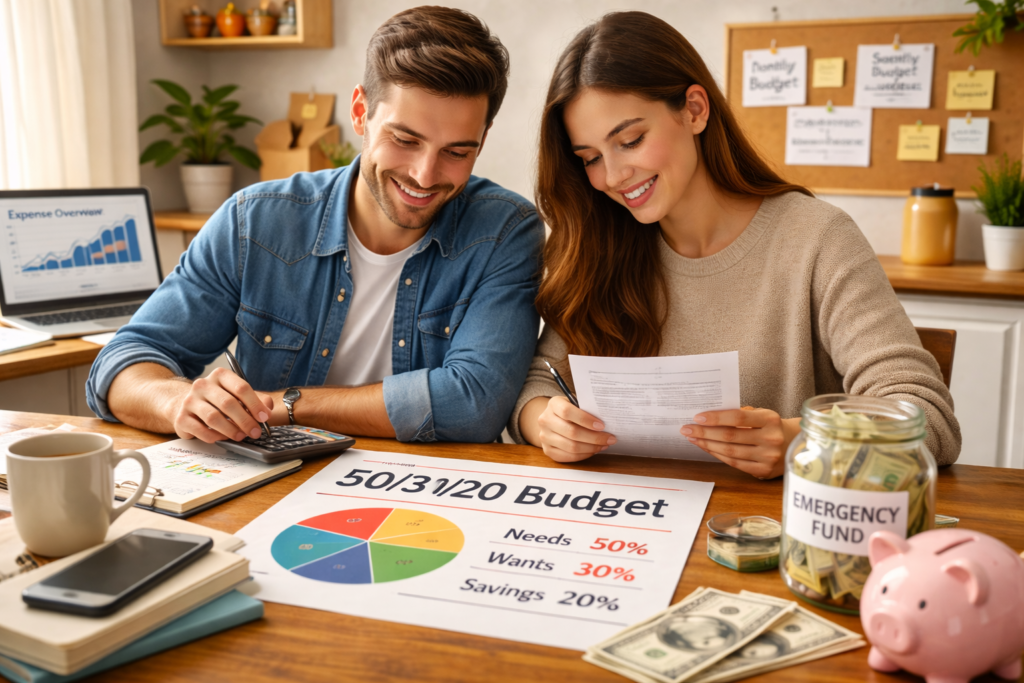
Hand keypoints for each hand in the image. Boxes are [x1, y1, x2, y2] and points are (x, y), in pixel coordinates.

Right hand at [173, 367, 274, 442]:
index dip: (255, 404)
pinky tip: (222, 438)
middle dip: (245, 420)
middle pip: (228, 403)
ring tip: (241, 436)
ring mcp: (189, 400)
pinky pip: (201, 430)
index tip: (264, 417)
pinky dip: (214, 436)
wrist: (184, 405)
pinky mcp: (181, 418)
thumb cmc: (217, 401)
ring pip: (213, 417)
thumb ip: (256, 400)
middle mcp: (203, 385)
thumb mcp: (238, 396)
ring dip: (231, 430)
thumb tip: (268, 408)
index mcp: (220, 375)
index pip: (241, 387)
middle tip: (255, 432)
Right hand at [535, 396, 616, 462]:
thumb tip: (607, 420)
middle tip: (610, 438)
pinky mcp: (547, 450)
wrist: (552, 420)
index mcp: (553, 404)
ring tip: (603, 445)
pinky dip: (584, 455)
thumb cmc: (570, 411)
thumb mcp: (576, 403)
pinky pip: (568, 456)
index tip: (602, 426)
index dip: (586, 419)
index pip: (567, 412)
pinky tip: (593, 450)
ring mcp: (545, 437)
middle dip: (595, 437)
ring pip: (571, 447)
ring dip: (591, 448)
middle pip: (572, 432)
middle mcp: (545, 420)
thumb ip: (587, 408)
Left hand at [681, 407, 800, 478]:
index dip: (716, 418)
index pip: (738, 417)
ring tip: (693, 439)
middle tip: (687, 429)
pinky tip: (707, 449)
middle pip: (730, 436)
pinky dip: (718, 455)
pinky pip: (735, 463)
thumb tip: (709, 417)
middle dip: (705, 433)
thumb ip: (740, 414)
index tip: (698, 417)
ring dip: (708, 445)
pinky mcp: (764, 471)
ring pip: (730, 452)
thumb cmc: (771, 426)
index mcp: (770, 419)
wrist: (793, 444)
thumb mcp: (761, 414)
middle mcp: (771, 438)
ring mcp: (768, 457)